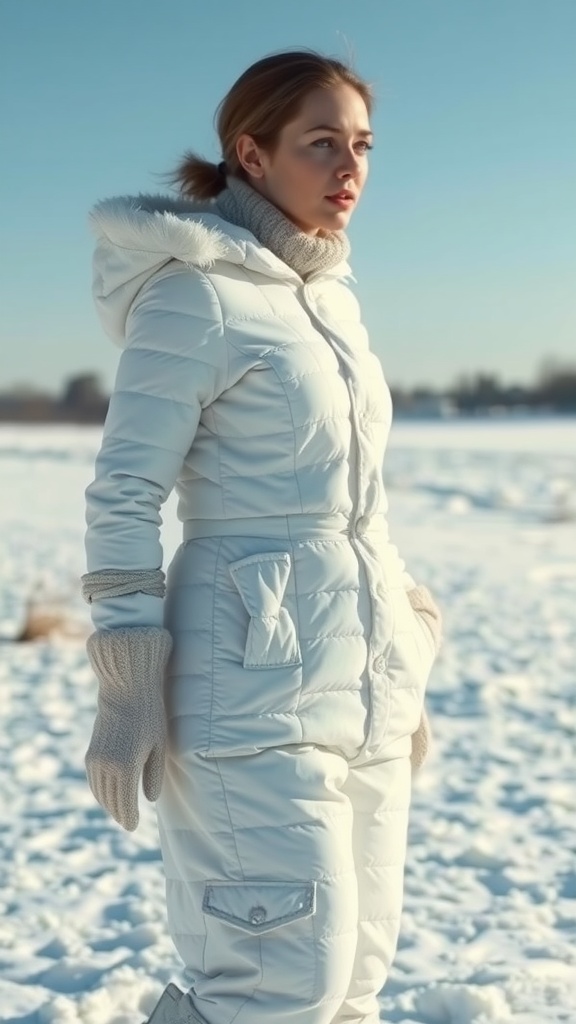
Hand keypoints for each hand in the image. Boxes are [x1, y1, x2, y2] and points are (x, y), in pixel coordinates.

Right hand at [85, 627, 171, 830]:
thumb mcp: (159, 745)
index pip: (126, 804)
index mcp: (126, 767)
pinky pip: (93, 780)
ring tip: (119, 811)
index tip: (133, 827)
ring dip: (108, 804)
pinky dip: (99, 791)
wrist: (126, 689)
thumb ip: (153, 774)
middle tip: (127, 823)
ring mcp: (96, 759)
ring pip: (99, 792)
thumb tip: (149, 799)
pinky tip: (108, 792)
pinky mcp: (91, 752)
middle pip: (110, 801)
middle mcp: (107, 766)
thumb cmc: (149, 715)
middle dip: (119, 814)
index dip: (129, 818)